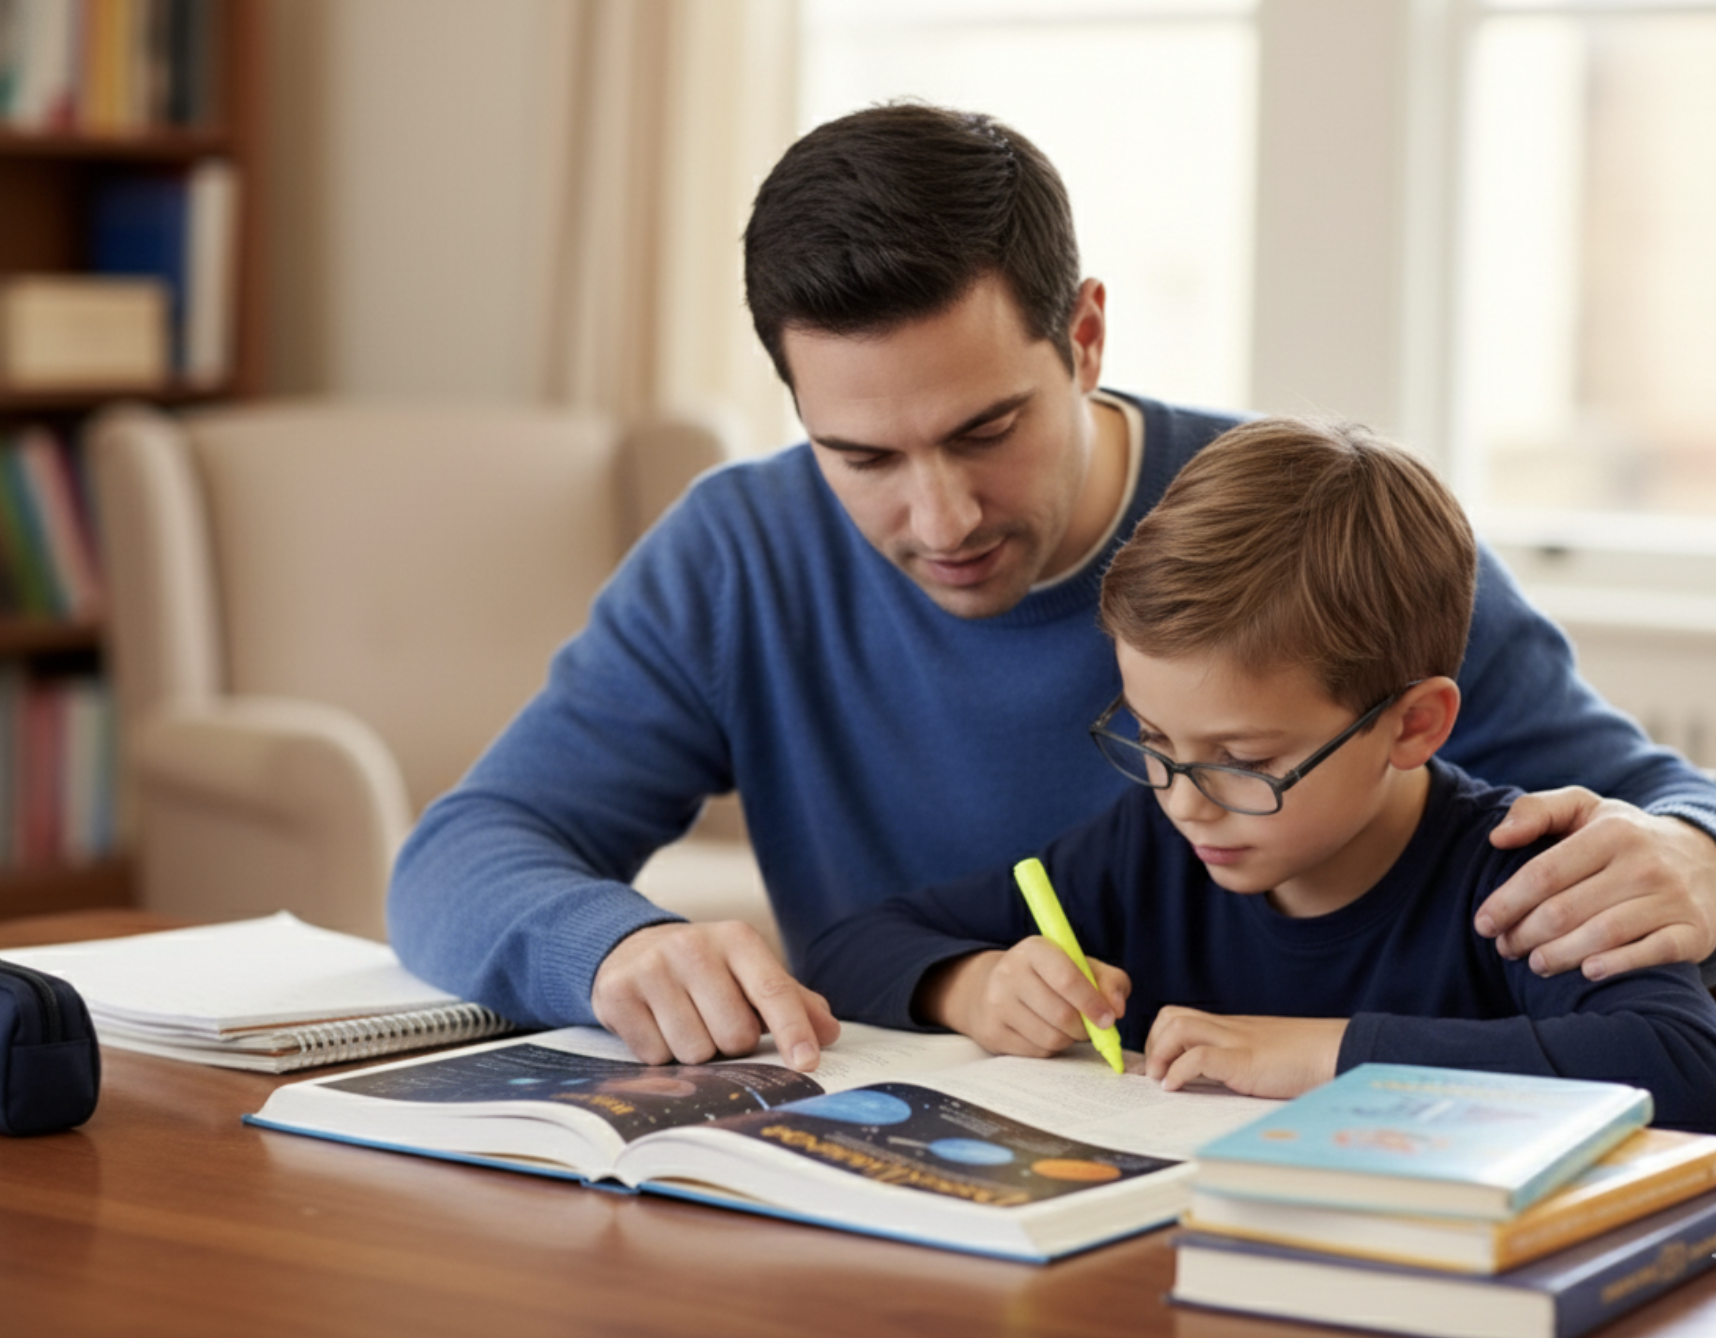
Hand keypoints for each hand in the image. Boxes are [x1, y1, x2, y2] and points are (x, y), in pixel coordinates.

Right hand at [591, 921, 840, 1070]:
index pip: (774, 991)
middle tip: (717, 1023)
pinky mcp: (617, 992)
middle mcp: (694, 946)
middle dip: (731, 1044)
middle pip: (735, 1035)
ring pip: (694, 1050)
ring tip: (686, 1021)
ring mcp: (652, 968)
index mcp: (737, 939)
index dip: (794, 1031)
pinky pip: (654, 1055)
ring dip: (695, 1051)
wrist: (631, 948)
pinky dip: (660, 1052)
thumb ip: (791, 1000)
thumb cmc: (705, 969)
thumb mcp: (748, 972)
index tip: (808, 1062)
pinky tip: (656, 1024)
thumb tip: (829, 1033)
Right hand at [918, 940, 1129, 1057]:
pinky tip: (1045, 1032)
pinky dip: (1050, 1048)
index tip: (1110, 1019)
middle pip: (1061, 1015)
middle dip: (1084, 1027)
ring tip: (1065, 1026)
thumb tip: (1117, 1009)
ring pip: (1050, 1037)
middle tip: (1090, 1026)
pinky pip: (1036, 1052)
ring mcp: (996, 1004)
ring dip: (1068, 1039)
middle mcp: (1009, 973)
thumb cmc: (1048, 976)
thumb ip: (1110, 981)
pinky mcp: (992, 1032)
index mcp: (1035, 949)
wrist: (992, 987)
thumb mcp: (1080, 966)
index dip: (1092, 1002)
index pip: (1066, 979)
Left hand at [1143, 1007, 1345, 1097]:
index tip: (1155, 1066)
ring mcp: (1236, 1041)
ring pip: (1178, 1026)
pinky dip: (1179, 1071)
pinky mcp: (1245, 1061)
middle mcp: (1229, 1029)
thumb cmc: (1308, 1060)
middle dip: (1153, 1042)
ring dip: (1160, 1053)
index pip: (1182, 1017)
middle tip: (1156, 1072)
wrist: (1338, 1052)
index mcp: (1232, 1028)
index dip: (1159, 1038)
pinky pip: (1199, 1056)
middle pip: (1171, 1015)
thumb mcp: (1264, 1058)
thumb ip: (1239, 1063)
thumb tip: (1210, 1083)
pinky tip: (1176, 1087)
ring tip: (1161, 1080)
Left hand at [1478, 788, 1715, 979]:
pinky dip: (1618, 965)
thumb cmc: (1625, 837)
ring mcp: (1671, 899)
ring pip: (1602, 934)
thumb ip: (1537, 811)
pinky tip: (1588, 971)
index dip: (1507, 902)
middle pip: (1566, 910)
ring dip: (1560, 955)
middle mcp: (1644, 864)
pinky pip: (1652, 953)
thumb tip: (1497, 837)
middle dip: (1525, 934)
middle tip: (1505, 947)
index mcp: (1611, 832)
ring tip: (1535, 963)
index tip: (1483, 923)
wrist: (1708, 858)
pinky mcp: (1693, 931)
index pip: (1545, 874)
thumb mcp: (1585, 809)